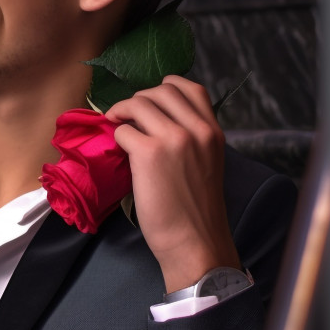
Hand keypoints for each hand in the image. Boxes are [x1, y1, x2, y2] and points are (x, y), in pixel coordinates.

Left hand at [105, 76, 240, 292]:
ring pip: (138, 104)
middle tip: (126, 116)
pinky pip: (123, 130)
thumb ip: (192, 139)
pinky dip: (116, 137)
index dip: (165, 87)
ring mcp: (174, 139)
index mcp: (213, 132)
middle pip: (160, 90)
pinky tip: (119, 151)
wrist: (194, 242)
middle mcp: (197, 130)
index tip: (151, 102)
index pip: (190, 88)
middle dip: (138, 99)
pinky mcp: (149, 153)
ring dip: (121, 113)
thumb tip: (156, 121)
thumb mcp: (207, 164)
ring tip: (116, 126)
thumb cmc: (196, 211)